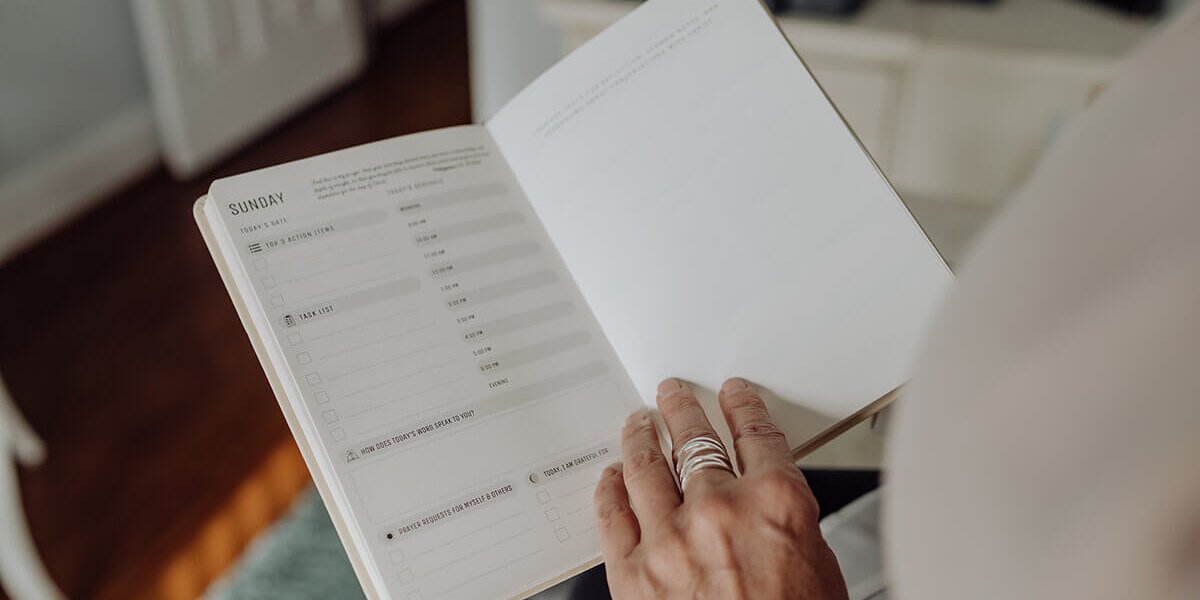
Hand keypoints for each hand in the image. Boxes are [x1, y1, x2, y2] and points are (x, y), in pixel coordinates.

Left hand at [594, 378, 848, 599]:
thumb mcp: (817, 566)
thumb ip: (785, 521)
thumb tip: (765, 502)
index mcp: (776, 504)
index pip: (756, 435)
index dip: (742, 407)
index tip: (733, 396)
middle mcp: (720, 509)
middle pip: (694, 438)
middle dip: (683, 409)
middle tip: (673, 394)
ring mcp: (671, 538)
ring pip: (646, 466)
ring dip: (640, 436)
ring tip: (638, 423)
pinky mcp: (633, 572)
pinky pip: (613, 513)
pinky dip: (610, 488)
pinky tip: (611, 477)